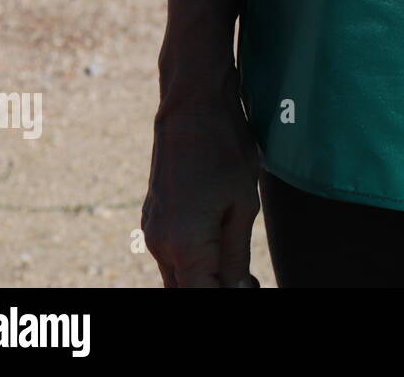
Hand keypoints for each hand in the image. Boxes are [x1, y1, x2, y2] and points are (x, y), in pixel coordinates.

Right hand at [142, 50, 259, 286]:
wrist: (192, 107)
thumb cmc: (224, 150)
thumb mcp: (242, 206)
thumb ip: (237, 256)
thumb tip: (238, 290)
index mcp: (183, 246)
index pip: (203, 296)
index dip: (229, 296)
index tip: (251, 287)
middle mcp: (159, 244)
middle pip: (185, 291)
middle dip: (215, 290)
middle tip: (249, 281)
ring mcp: (152, 231)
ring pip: (177, 276)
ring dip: (205, 278)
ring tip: (242, 271)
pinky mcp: (154, 217)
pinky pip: (172, 255)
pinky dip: (194, 262)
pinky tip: (222, 250)